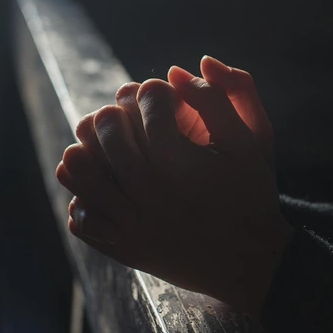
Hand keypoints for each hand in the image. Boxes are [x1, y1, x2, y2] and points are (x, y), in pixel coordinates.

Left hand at [57, 75, 293, 316]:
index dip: (151, 90)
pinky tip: (105, 184)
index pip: (146, 105)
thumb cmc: (250, 195)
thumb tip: (177, 70)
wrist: (250, 262)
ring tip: (107, 142)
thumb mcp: (248, 143)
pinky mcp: (123, 249)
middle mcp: (149, 193)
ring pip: (82, 170)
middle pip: (108, 130)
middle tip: (130, 111)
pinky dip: (84, 196)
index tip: (159, 91)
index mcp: (180, 163)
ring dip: (89, 146)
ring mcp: (132, 224)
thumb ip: (218, 100)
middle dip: (118, 110)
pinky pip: (83, 217)